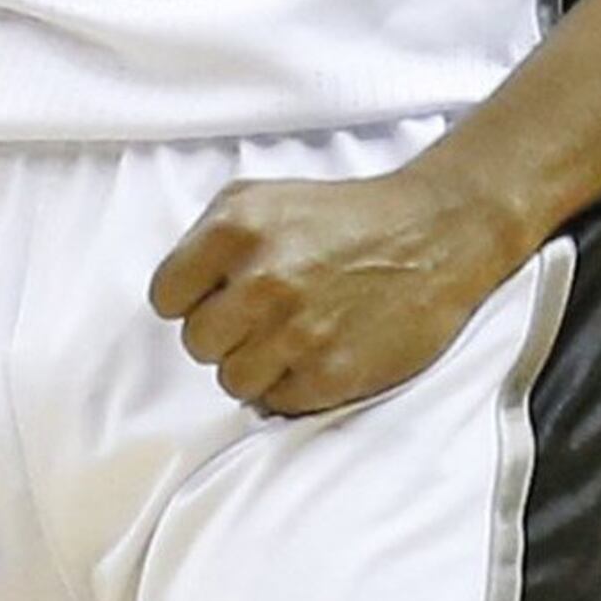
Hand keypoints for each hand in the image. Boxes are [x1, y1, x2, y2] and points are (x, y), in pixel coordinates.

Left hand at [150, 163, 514, 418]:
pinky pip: (276, 402)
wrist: (436, 233)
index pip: (165, 297)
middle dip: (226, 333)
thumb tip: (177, 293)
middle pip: (197, 343)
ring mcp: (297, 330)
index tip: (218, 296)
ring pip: (232, 380)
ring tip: (295, 334)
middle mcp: (262, 279)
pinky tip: (322, 349)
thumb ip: (207, 240)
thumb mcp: (263, 198)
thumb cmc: (347, 218)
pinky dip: (294, 384)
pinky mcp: (330, 373)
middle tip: (265, 314)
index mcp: (237, 230)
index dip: (190, 300)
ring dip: (257, 364)